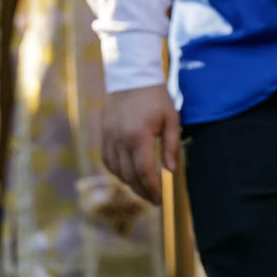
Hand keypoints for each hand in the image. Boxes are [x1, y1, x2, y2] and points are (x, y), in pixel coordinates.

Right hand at [101, 84, 179, 205]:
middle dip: (143, 191)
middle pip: (130, 176)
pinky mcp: (104, 135)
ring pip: (117, 171)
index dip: (153, 189)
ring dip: (130, 183)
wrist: (130, 76)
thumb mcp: (171, 118)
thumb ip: (171, 145)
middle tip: (154, 200)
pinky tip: (128, 174)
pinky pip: (108, 161)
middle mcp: (121, 140)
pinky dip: (117, 171)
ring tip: (143, 189)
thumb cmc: (155, 96)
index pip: (144, 172)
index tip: (161, 199)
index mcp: (139, 136)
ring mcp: (110, 138)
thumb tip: (170, 170)